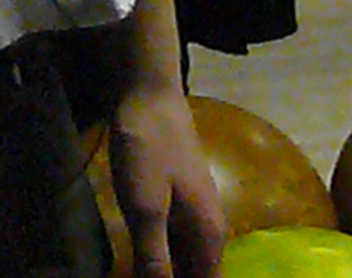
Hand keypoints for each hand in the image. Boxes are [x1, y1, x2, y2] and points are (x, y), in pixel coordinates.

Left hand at [109, 79, 228, 276]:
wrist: (148, 92)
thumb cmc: (149, 148)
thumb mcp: (147, 207)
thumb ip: (155, 259)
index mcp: (209, 236)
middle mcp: (210, 228)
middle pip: (200, 274)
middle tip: (145, 277)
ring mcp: (195, 210)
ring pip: (188, 259)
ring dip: (170, 271)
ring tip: (142, 271)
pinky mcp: (177, 197)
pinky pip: (176, 241)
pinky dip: (163, 254)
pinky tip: (143, 258)